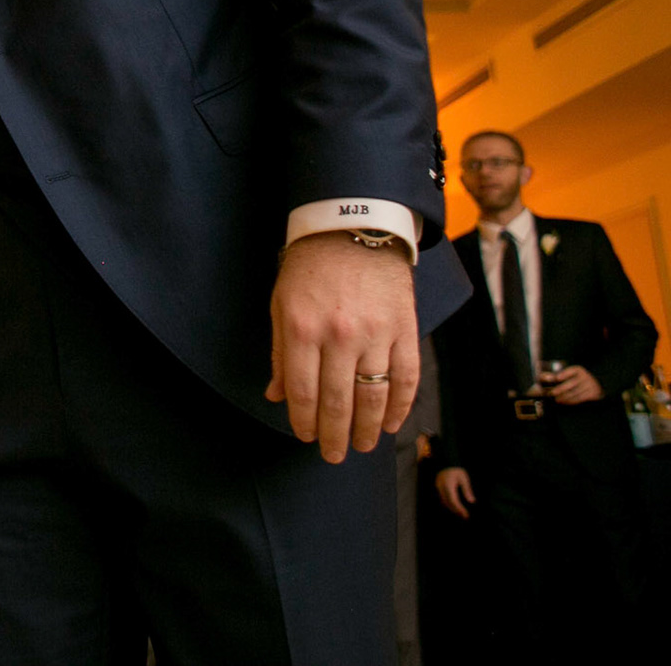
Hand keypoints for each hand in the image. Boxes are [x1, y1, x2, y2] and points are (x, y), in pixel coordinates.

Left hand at [265, 232, 417, 462]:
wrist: (352, 228)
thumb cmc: (309, 267)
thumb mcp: (281, 305)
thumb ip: (281, 353)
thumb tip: (277, 396)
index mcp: (303, 328)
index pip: (303, 391)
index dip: (304, 421)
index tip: (305, 437)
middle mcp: (340, 335)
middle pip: (338, 401)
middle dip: (335, 435)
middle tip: (334, 455)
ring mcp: (376, 333)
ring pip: (374, 396)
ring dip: (369, 429)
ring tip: (363, 445)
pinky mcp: (405, 329)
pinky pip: (407, 378)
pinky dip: (401, 406)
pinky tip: (393, 423)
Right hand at [434, 467, 473, 518]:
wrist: (446, 461)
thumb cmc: (456, 469)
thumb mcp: (464, 478)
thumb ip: (467, 489)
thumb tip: (471, 501)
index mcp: (448, 485)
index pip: (453, 501)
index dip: (460, 509)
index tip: (466, 514)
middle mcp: (441, 488)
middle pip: (448, 503)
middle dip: (456, 511)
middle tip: (465, 517)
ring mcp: (438, 488)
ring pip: (444, 502)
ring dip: (452, 508)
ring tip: (461, 513)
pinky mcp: (438, 487)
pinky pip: (442, 498)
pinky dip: (448, 504)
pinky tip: (454, 506)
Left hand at [542, 364, 602, 403]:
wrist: (597, 385)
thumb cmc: (577, 380)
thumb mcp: (569, 375)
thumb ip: (556, 375)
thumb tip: (541, 376)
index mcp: (578, 370)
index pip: (570, 371)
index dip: (563, 374)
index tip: (557, 378)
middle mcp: (585, 376)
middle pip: (572, 383)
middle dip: (560, 389)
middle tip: (552, 393)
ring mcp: (590, 385)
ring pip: (575, 392)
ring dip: (564, 397)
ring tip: (557, 399)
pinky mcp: (593, 393)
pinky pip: (580, 398)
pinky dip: (571, 401)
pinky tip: (564, 401)